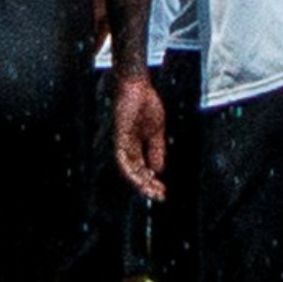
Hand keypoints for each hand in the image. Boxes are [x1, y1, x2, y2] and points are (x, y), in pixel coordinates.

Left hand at [113, 72, 167, 200]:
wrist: (137, 85)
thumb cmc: (145, 103)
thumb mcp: (156, 131)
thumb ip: (156, 150)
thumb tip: (158, 170)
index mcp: (135, 145)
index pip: (141, 169)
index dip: (151, 181)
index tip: (163, 191)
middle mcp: (127, 146)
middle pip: (135, 172)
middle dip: (147, 186)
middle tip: (159, 196)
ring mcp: (122, 142)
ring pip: (128, 169)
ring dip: (140, 182)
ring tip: (152, 190)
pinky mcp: (119, 136)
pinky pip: (122, 158)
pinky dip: (131, 169)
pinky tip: (141, 177)